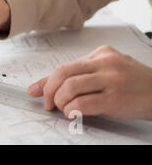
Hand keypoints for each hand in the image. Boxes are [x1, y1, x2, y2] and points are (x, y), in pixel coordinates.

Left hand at [27, 45, 151, 119]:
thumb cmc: (133, 83)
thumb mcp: (105, 72)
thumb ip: (78, 76)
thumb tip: (42, 86)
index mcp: (101, 54)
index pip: (65, 66)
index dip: (47, 81)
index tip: (35, 91)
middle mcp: (105, 63)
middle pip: (64, 72)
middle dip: (49, 90)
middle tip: (48, 103)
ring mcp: (111, 80)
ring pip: (71, 87)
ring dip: (60, 101)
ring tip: (63, 109)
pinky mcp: (116, 98)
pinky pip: (85, 103)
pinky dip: (73, 110)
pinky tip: (73, 114)